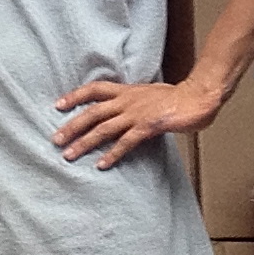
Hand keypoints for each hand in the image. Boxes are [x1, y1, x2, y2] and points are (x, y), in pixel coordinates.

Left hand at [52, 78, 219, 169]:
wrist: (198, 96)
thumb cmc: (177, 97)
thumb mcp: (149, 94)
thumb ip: (134, 102)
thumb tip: (124, 112)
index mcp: (127, 91)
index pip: (94, 89)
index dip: (75, 96)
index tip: (58, 105)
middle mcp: (127, 100)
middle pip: (92, 113)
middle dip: (72, 126)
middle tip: (55, 139)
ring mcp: (137, 113)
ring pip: (103, 129)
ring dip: (84, 143)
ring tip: (69, 155)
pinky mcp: (148, 126)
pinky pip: (126, 142)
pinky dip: (112, 154)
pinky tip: (101, 164)